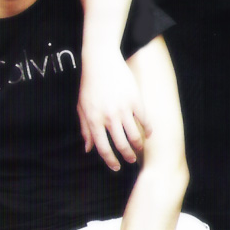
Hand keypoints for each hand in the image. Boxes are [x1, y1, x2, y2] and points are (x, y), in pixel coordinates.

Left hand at [77, 48, 150, 169]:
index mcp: (93, 119)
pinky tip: (148, 133)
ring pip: (135, 136)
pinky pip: (144, 121)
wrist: (101, 61)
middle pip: (121, 145)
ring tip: (139, 148)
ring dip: (138, 146)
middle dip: (128, 156)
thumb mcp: (81, 107)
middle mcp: (108, 116)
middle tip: (131, 160)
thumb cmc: (89, 85)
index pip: (102, 148)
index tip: (116, 167)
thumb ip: (84, 129)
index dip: (110, 161)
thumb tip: (88, 149)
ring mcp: (123, 108)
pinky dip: (148, 130)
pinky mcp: (136, 100)